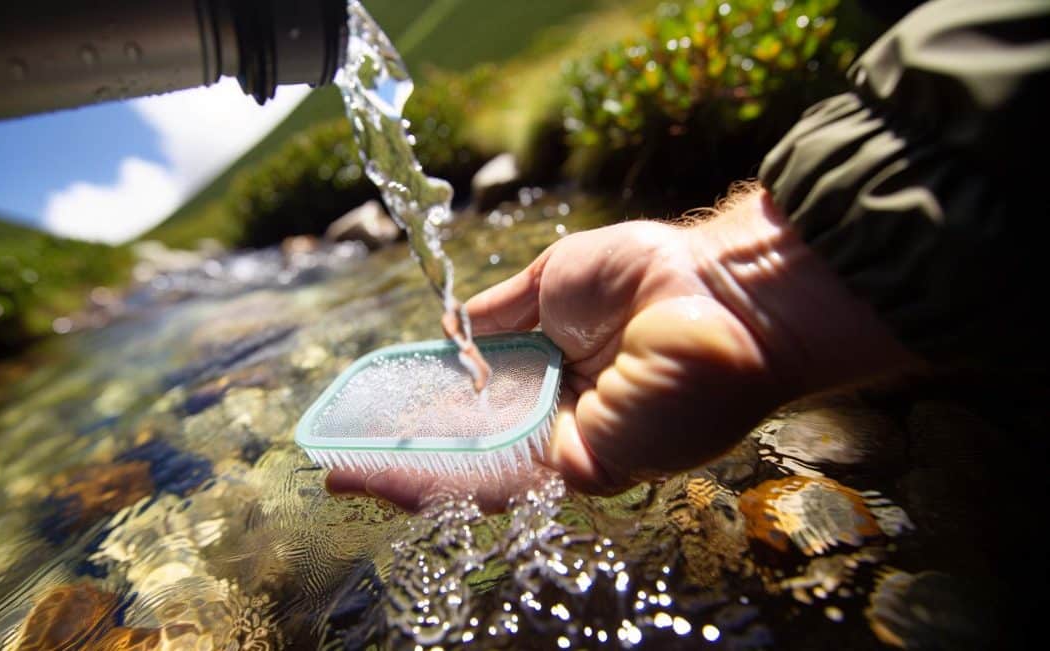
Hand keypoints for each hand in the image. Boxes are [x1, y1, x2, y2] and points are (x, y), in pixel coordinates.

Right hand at [327, 186, 915, 510]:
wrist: (716, 292)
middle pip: (467, 447)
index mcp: (552, 372)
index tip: (375, 409)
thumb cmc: (645, 274)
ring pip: (474, 473)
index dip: (423, 408)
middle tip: (340, 458)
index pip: (474, 401)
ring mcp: (569, 447)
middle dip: (403, 456)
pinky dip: (442, 480)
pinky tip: (390, 477)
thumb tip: (448, 329)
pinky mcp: (583, 467)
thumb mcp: (550, 282)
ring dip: (406, 478)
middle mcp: (558, 417)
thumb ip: (498, 314)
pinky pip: (501, 478)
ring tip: (345, 474)